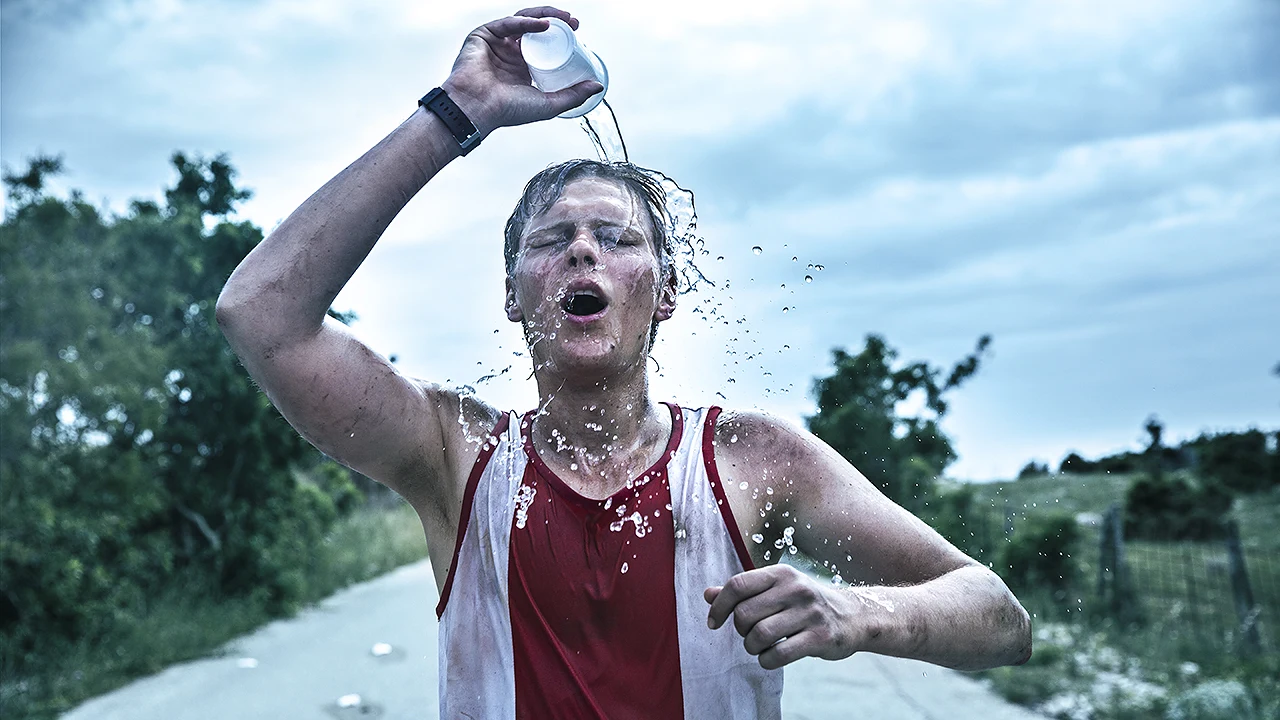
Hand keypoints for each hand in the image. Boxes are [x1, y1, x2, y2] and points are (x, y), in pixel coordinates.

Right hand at [440, 7, 603, 135]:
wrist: (477, 109)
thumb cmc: (507, 111)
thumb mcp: (549, 104)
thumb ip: (573, 96)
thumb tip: (598, 86)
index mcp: (522, 67)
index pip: (544, 44)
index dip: (561, 36)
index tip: (578, 32)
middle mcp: (510, 53)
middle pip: (535, 29)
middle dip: (556, 21)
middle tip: (574, 22)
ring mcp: (496, 43)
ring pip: (523, 21)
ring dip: (544, 15)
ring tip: (564, 19)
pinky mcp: (483, 35)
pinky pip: (508, 23)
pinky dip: (526, 21)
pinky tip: (542, 24)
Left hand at [705, 564, 861, 669]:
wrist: (852, 616)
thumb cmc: (804, 603)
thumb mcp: (776, 589)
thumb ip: (743, 591)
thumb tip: (708, 594)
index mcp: (781, 573)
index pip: (738, 585)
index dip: (719, 606)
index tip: (714, 623)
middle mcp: (795, 589)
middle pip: (745, 614)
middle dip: (740, 630)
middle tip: (749, 634)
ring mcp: (809, 613)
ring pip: (760, 635)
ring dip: (752, 647)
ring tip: (759, 646)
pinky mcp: (820, 637)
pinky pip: (779, 655)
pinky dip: (767, 660)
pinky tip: (771, 657)